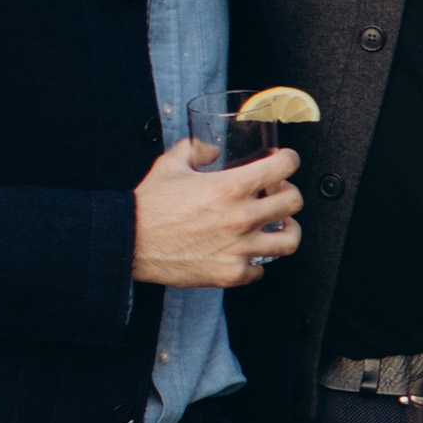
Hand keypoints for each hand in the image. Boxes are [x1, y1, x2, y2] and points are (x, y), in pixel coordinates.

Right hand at [129, 139, 297, 286]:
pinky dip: (257, 261)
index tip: (285, 162)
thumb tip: (210, 149)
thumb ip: (195, 150)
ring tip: (277, 225)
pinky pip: (261, 269)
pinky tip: (246, 252)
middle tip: (277, 193)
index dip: (289, 160)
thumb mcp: (171, 164)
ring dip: (286, 229)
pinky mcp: (231, 273)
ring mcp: (239, 248)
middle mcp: (241, 218)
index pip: (283, 168)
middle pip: (294, 202)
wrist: (128, 242)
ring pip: (290, 240)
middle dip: (288, 193)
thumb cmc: (148, 206)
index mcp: (230, 187)